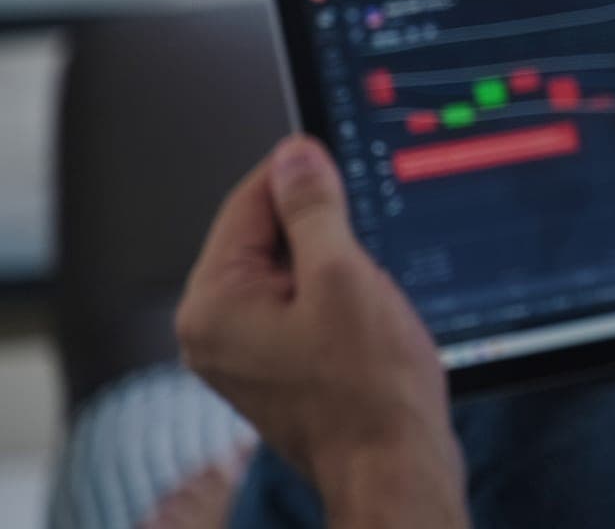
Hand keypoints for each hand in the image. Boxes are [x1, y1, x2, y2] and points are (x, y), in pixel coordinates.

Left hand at [175, 137, 467, 528]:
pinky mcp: (274, 367)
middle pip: (265, 235)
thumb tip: (295, 156)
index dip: (300, 173)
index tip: (338, 154)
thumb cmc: (370, 390)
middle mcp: (214, 330)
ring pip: (288, 270)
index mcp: (214, 304)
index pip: (249, 203)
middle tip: (368, 242)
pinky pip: (299, 305)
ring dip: (333, 265)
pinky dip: (335, 296)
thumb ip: (313, 208)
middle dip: (322, 229)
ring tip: (369, 292)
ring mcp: (241, 353)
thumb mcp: (344, 277)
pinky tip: (367, 316)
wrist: (394, 467)